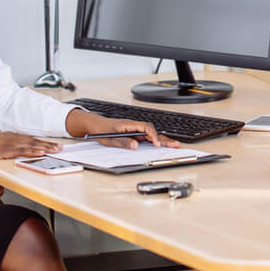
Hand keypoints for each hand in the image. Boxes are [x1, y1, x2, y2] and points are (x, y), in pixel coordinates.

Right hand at [0, 132, 63, 159]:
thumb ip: (6, 145)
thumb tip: (13, 149)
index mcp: (12, 136)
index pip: (31, 138)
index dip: (43, 141)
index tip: (53, 143)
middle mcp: (14, 138)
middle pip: (35, 141)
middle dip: (48, 144)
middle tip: (60, 147)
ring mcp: (11, 143)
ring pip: (32, 145)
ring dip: (45, 147)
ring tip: (56, 150)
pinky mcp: (7, 150)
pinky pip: (23, 151)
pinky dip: (33, 151)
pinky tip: (41, 153)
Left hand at [66, 109, 180, 148]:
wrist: (94, 125)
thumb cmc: (100, 130)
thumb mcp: (109, 138)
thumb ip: (123, 142)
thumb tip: (135, 145)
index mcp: (128, 124)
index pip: (146, 128)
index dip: (153, 136)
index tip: (156, 144)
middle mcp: (133, 126)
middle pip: (152, 131)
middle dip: (163, 138)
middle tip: (175, 144)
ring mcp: (134, 130)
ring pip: (150, 134)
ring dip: (161, 140)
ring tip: (172, 144)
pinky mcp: (132, 134)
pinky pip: (146, 137)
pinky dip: (154, 141)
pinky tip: (160, 145)